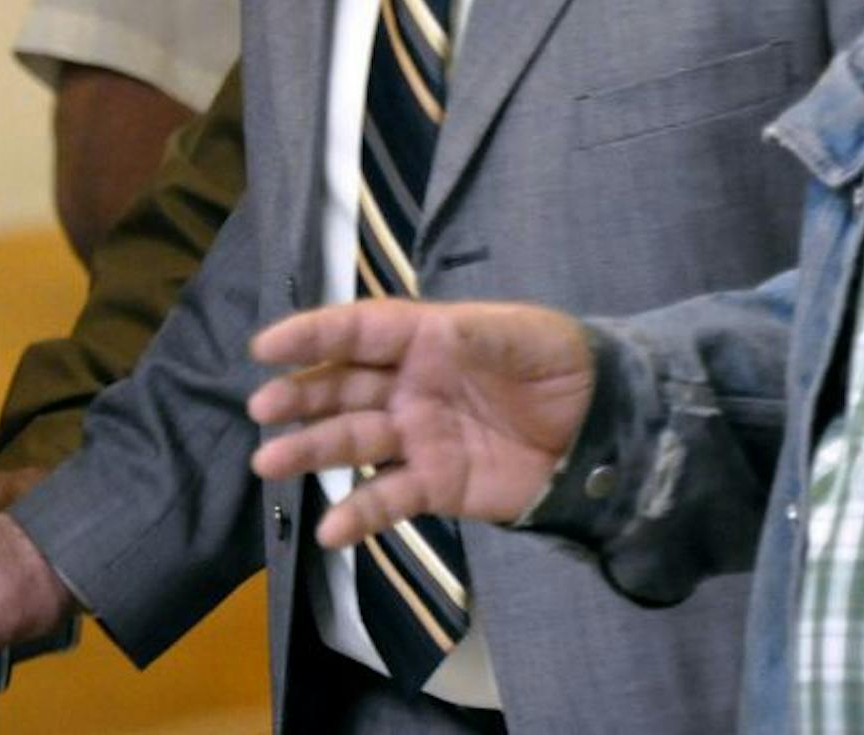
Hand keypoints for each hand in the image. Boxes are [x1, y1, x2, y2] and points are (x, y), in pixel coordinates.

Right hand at [248, 299, 593, 548]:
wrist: (600, 426)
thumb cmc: (557, 361)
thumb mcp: (522, 334)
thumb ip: (477, 335)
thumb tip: (435, 332)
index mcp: (426, 337)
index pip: (358, 332)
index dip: (313, 336)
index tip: (266, 347)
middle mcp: (408, 385)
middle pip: (343, 388)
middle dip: (301, 395)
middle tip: (263, 408)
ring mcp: (416, 437)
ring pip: (353, 442)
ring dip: (311, 452)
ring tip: (270, 464)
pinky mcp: (434, 485)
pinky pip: (388, 499)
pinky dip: (358, 515)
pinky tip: (329, 531)